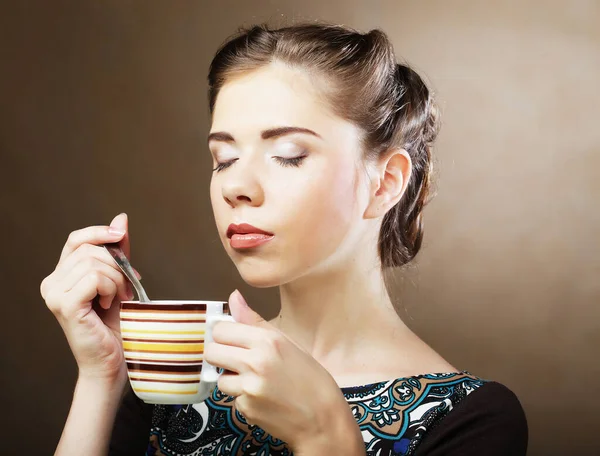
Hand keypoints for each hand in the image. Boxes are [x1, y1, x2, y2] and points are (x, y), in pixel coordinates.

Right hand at [40, 213, 138, 384]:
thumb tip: (121, 218)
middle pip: (90, 250)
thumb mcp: (120, 280)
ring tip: (117, 299)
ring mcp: (54, 294)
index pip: (76, 239)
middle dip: (117, 266)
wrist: (112, 361)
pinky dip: (111, 288)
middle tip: (126, 289)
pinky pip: (95, 278)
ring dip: (117, 280)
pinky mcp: (64, 305)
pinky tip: (110, 304)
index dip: (98, 232)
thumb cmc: (115, 325)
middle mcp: (51, 283)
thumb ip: (118, 252)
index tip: (120, 235)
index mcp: (61, 276)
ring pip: (94, 264)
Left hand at [203, 290, 363, 452]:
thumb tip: (234, 297)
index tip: (232, 339)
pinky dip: (243, 398)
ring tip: (255, 381)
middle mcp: (255, 362)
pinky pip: (232, 399)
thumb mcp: (287, 342)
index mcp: (267, 341)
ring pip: (219, 378)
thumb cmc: (310, 378)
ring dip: (231, 380)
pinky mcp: (246, 409)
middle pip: (212, 352)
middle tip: (236, 360)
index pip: (221, 329)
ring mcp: (249, 388)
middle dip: (220, 355)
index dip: (224, 334)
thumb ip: (254, 321)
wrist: (323, 418)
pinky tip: (263, 398)